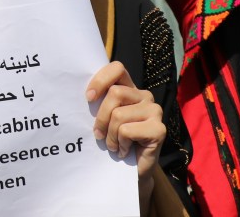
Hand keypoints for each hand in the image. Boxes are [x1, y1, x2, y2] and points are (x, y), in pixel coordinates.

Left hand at [87, 61, 165, 211]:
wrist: (129, 171)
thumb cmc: (113, 141)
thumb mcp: (103, 118)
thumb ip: (98, 103)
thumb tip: (80, 93)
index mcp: (130, 89)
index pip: (117, 68)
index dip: (100, 80)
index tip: (89, 98)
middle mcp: (144, 96)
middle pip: (115, 93)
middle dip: (101, 117)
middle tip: (99, 134)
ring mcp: (154, 111)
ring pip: (119, 115)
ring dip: (110, 136)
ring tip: (113, 145)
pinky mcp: (159, 129)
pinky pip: (127, 131)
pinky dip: (120, 144)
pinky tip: (124, 151)